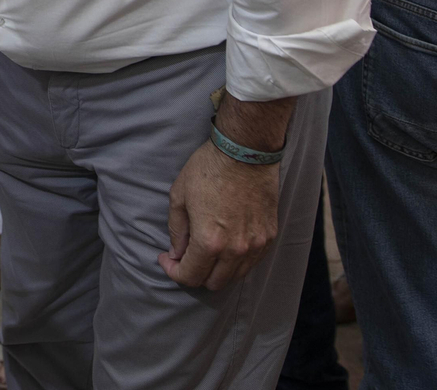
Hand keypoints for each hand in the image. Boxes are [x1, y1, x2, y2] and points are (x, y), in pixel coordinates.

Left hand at [160, 140, 280, 289]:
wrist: (245, 152)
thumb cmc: (208, 170)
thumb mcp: (179, 197)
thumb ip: (177, 231)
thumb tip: (177, 253)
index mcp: (209, 241)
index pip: (190, 276)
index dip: (173, 271)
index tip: (166, 259)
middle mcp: (235, 250)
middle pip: (213, 283)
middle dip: (194, 274)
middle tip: (184, 256)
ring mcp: (256, 245)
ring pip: (234, 277)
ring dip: (216, 270)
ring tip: (204, 251)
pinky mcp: (269, 236)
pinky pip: (251, 262)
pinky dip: (236, 261)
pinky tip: (225, 244)